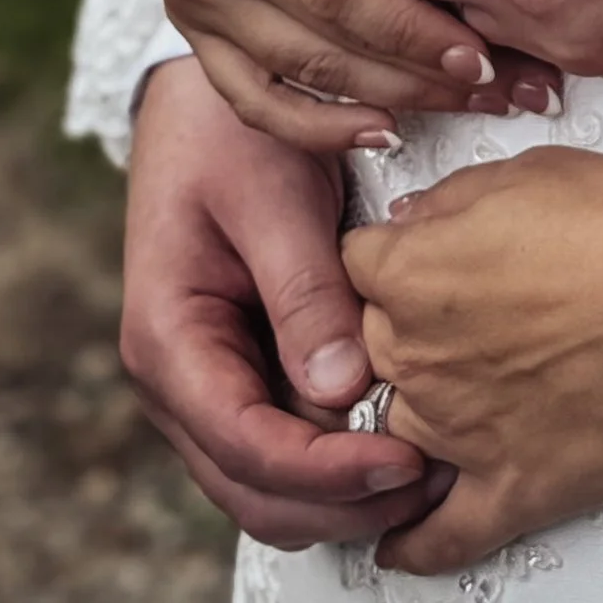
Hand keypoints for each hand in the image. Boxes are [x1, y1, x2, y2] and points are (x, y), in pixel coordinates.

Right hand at [122, 56, 448, 547]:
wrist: (205, 100)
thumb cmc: (234, 132)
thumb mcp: (274, 196)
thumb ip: (304, 291)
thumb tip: (341, 390)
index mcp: (167, 339)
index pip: (245, 443)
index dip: (325, 471)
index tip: (404, 462)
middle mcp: (178, 380)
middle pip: (253, 487)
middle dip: (340, 502)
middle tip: (435, 485)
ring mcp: (207, 383)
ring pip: (267, 481)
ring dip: (342, 492)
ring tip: (432, 474)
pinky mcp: (243, 372)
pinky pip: (283, 441)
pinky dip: (336, 458)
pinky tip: (401, 439)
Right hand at [141, 0, 554, 150]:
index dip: (410, 29)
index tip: (481, 52)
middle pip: (323, 38)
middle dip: (419, 75)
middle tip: (506, 89)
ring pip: (296, 72)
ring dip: (385, 100)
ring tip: (468, 106)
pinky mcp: (185, 6)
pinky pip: (247, 88)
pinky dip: (311, 122)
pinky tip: (379, 129)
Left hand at [347, 148, 602, 572]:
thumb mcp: (533, 172)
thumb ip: (454, 198)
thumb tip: (412, 221)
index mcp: (412, 274)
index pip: (354, 269)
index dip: (388, 262)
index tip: (415, 264)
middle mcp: (418, 360)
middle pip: (372, 352)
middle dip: (408, 332)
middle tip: (472, 315)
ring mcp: (460, 434)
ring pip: (400, 432)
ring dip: (422, 415)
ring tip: (472, 395)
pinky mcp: (515, 491)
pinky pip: (442, 537)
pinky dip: (414, 543)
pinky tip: (398, 543)